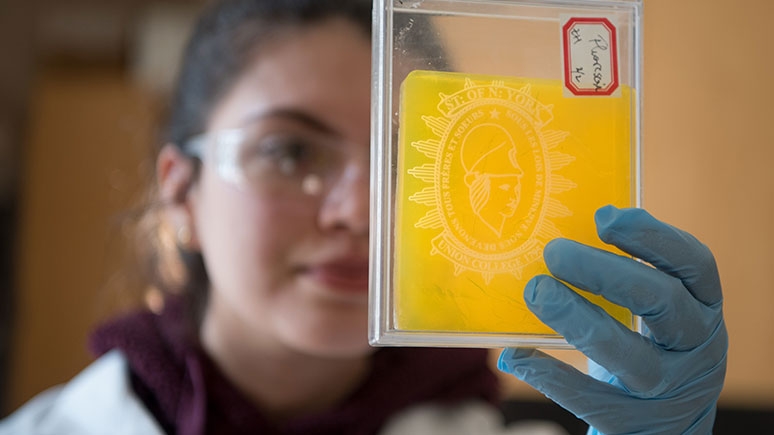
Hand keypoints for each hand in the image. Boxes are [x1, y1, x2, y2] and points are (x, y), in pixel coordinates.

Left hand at [497, 205, 727, 433]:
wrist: (666, 428)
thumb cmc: (649, 350)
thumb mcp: (654, 313)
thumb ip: (624, 278)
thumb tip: (560, 237)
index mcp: (704, 306)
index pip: (694, 263)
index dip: (652, 236)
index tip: (604, 216)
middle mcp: (698, 346)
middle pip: (662, 301)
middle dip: (606, 272)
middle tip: (555, 252)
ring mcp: (670, 390)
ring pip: (629, 354)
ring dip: (578, 318)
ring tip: (536, 292)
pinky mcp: (637, 423)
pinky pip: (590, 399)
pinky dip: (551, 374)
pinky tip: (517, 354)